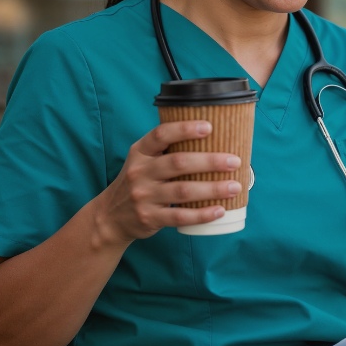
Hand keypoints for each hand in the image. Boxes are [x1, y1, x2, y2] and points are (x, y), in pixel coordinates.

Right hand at [92, 121, 242, 242]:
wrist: (111, 216)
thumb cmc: (139, 182)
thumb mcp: (143, 161)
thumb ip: (167, 150)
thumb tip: (213, 140)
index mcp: (140, 152)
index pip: (161, 135)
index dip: (185, 129)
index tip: (209, 127)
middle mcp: (140, 172)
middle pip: (178, 162)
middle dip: (210, 161)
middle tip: (234, 161)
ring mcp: (144, 196)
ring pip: (183, 190)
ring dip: (213, 188)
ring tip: (235, 186)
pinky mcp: (149, 217)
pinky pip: (180, 216)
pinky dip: (202, 214)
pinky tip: (220, 210)